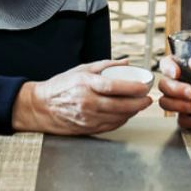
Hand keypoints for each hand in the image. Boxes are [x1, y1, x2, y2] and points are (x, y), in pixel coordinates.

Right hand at [12, 59, 151, 134]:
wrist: (41, 106)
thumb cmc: (61, 86)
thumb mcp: (82, 69)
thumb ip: (106, 65)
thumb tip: (126, 62)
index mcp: (86, 84)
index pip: (114, 87)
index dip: (133, 88)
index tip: (144, 87)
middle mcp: (87, 102)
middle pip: (120, 105)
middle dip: (139, 103)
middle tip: (148, 99)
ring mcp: (88, 117)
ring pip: (118, 117)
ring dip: (133, 112)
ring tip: (140, 106)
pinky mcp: (88, 128)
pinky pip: (110, 126)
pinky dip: (122, 120)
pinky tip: (127, 114)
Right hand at [156, 55, 190, 128]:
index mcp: (180, 69)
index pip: (165, 64)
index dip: (168, 68)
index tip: (177, 73)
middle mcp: (176, 84)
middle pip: (163, 84)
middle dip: (175, 89)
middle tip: (190, 93)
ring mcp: (178, 101)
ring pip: (165, 102)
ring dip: (178, 105)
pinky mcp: (185, 116)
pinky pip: (180, 120)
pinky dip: (190, 120)